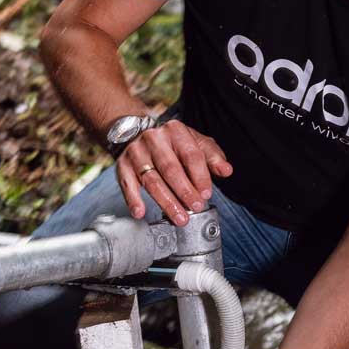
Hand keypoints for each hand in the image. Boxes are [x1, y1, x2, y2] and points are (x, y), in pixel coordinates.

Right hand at [116, 120, 232, 225]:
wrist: (135, 131)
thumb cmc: (172, 142)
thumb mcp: (195, 142)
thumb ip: (212, 157)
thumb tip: (226, 171)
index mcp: (176, 131)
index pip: (191, 155)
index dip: (200, 176)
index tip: (207, 193)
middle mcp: (154, 139)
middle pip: (170, 169)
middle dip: (185, 191)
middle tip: (196, 207)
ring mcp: (136, 152)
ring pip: (152, 180)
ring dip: (166, 201)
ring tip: (179, 217)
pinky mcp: (122, 165)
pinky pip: (127, 184)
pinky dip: (133, 199)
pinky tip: (140, 212)